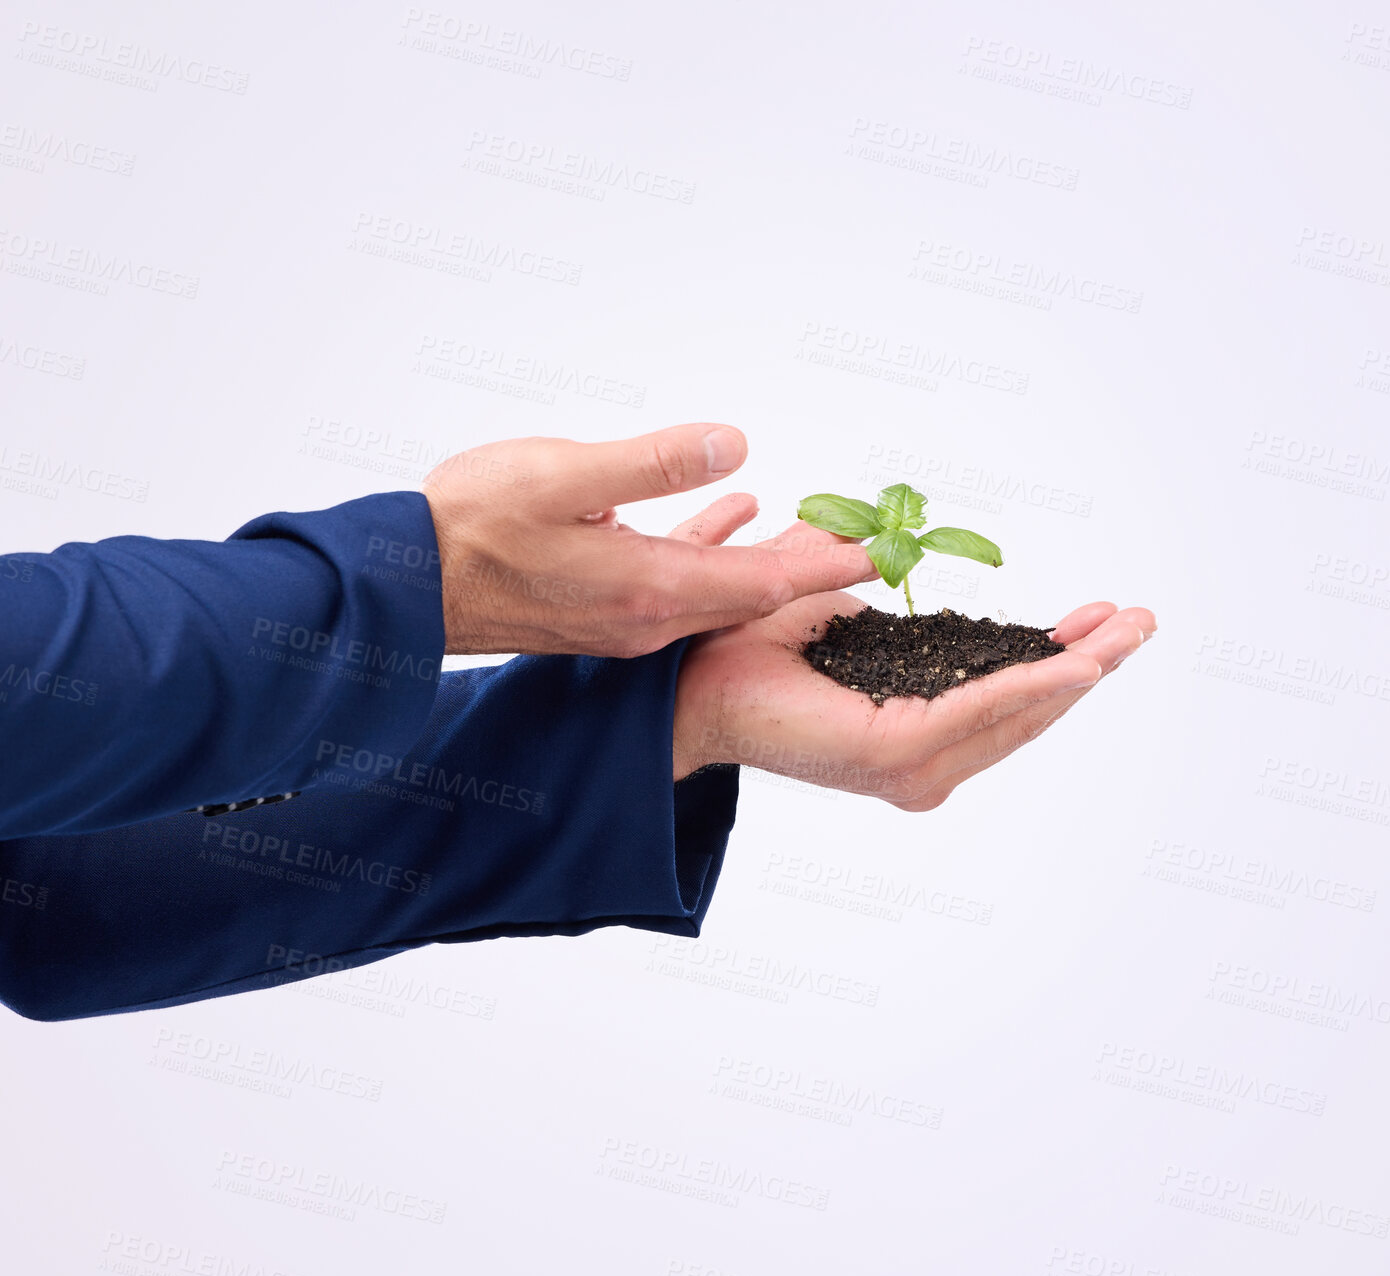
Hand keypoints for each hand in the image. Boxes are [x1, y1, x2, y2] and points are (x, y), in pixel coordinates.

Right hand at [420, 424, 876, 654]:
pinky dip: (715, 552)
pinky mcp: (603, 610)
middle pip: (752, 594)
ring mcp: (626, 620)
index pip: (764, 581)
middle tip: (866, 542)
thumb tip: (735, 445)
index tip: (882, 556)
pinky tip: (731, 515)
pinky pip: (679, 582)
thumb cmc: (474, 524)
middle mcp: (648, 616)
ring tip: (815, 531)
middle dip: (812, 568)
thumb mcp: (565, 474)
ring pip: (719, 591)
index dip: (826, 566)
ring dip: (769, 563)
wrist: (411, 582)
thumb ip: (655, 463)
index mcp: (650, 586)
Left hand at [671, 528, 1154, 803]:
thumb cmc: (752, 645)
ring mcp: (906, 762)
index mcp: (910, 723)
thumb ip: (885, 597)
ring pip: (1014, 711)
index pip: (1000, 694)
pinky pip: (975, 711)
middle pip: (1024, 709)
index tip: (1103, 619)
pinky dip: (1029, 686)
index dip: (1055, 658)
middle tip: (1140, 621)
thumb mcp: (841, 610)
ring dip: (1076, 672)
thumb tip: (895, 547)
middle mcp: (916, 754)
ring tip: (1126, 634)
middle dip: (1087, 664)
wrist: (689, 674)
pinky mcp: (889, 754)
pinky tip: (1076, 662)